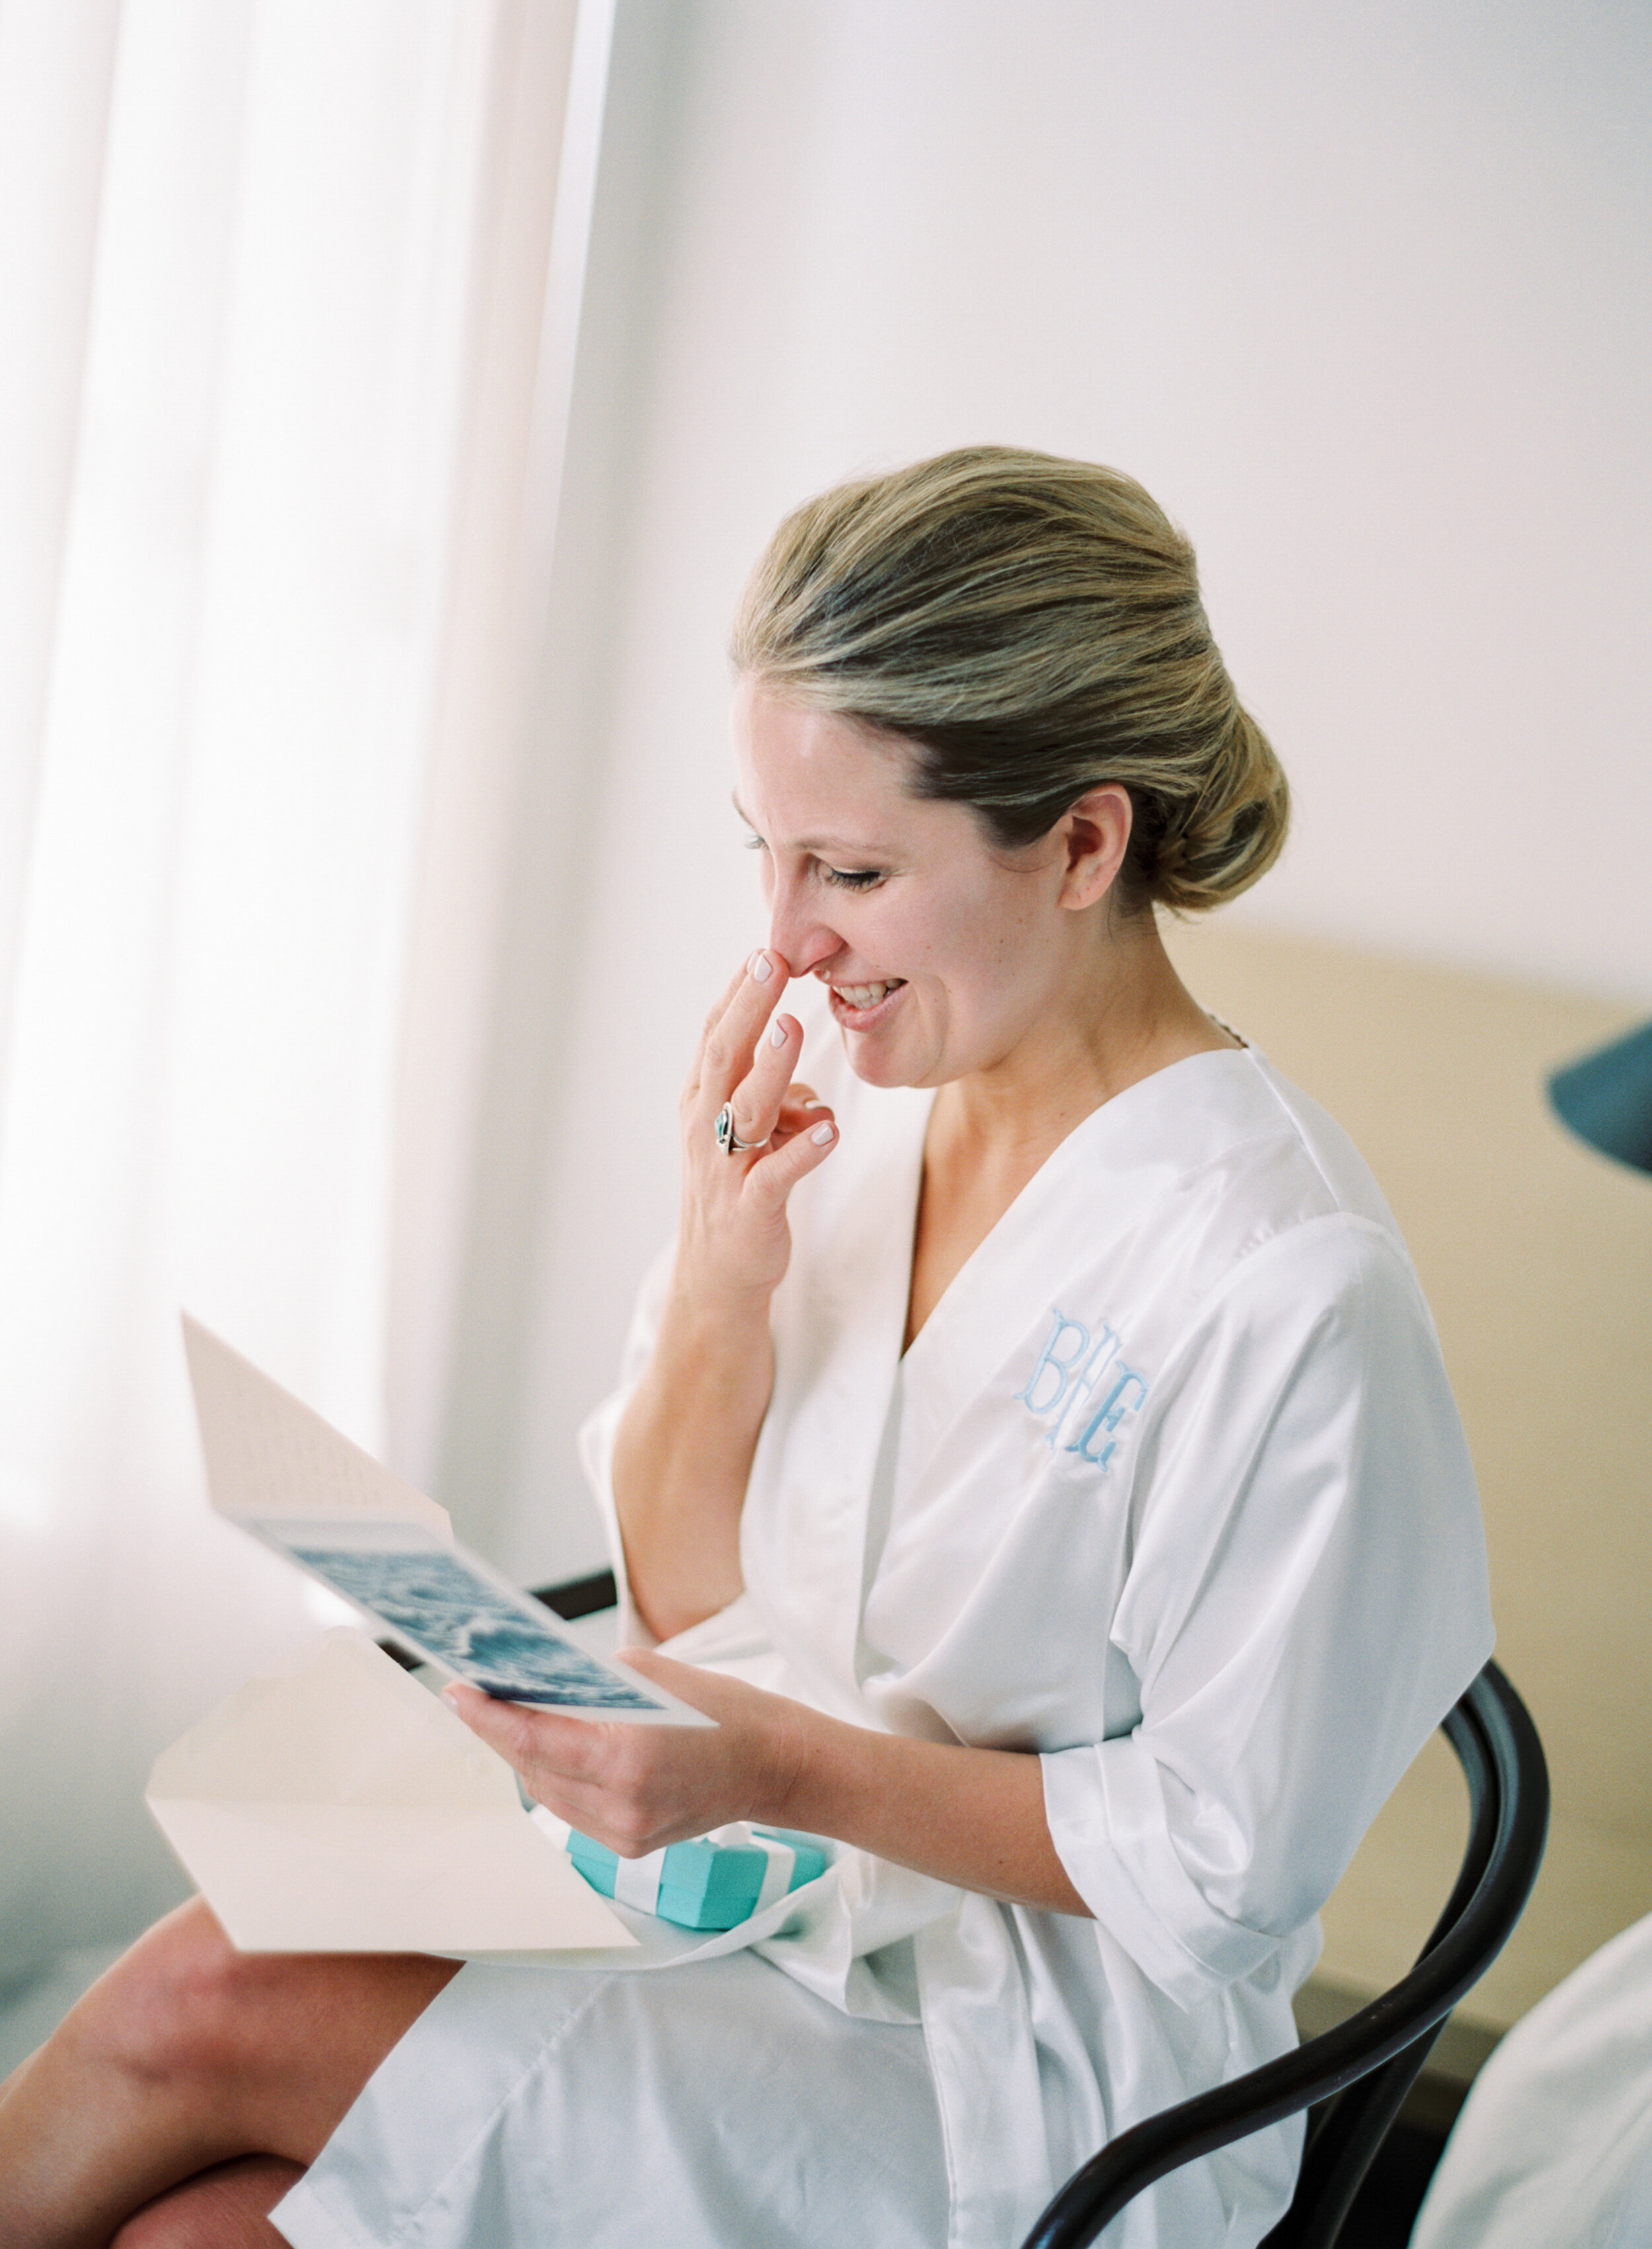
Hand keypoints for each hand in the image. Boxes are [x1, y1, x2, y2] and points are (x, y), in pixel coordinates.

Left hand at [443, 1652, 809, 1856]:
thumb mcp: (651, 1675)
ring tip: (503, 1717)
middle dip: (499, 1731)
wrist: (771, 1765)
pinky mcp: (629, 1845)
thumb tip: (534, 1683)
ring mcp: (624, 1833)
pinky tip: (548, 1749)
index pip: (533, 1738)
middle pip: (532, 1768)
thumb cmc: (720, 1709)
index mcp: (627, 1757)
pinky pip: (571, 1809)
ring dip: (524, 1756)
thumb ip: (589, 1683)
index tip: (455, 1692)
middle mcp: (620, 1804)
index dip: (487, 1716)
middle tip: (471, 1695)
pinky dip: (555, 1777)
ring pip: (546, 1792)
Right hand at [676, 949, 838, 1307]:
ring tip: (792, 1027)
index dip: (738, 994)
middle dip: (748, 1008)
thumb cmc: (735, 1194)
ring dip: (770, 1068)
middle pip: (726, 1058)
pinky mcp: (751, 1210)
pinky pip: (777, 1176)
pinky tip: (829, 1130)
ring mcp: (726, 1170)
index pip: (717, 1037)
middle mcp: (707, 1129)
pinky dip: (802, 1151)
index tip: (762, 948)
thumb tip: (804, 1078)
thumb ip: (771, 1097)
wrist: (718, 1278)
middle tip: (770, 961)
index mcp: (702, 1103)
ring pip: (747, 1110)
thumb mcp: (746, 1136)